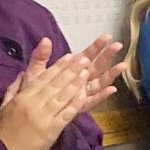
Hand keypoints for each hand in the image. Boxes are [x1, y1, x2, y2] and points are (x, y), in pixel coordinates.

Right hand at [0, 52, 91, 149]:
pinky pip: (66, 114)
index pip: (43, 79)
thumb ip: (14, 89)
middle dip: (70, 71)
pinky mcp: (52, 130)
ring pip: (62, 97)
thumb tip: (22, 73)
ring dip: (76, 83)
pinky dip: (76, 103)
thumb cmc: (2, 130)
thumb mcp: (4, 106)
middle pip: (55, 84)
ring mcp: (45, 117)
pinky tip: (85, 94)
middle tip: (83, 59)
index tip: (69, 56)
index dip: (58, 67)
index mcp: (23, 97)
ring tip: (86, 72)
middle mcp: (34, 104)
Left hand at [3, 35, 125, 114]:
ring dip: (111, 74)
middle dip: (108, 56)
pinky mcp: (80, 106)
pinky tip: (111, 89)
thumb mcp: (34, 71)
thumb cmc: (33, 91)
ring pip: (99, 82)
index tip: (106, 37)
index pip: (87, 55)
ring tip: (122, 65)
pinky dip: (102, 95)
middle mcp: (79, 80)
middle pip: (97, 66)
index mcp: (71, 69)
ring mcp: (81, 93)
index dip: (97, 46)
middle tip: (117, 45)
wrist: (28, 112)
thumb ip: (40, 56)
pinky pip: (93, 100)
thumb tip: (45, 39)